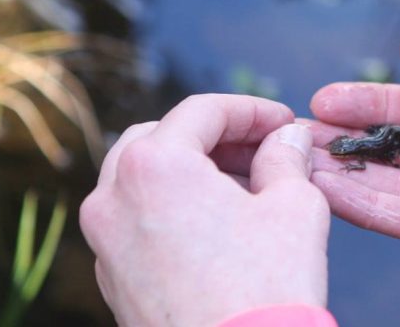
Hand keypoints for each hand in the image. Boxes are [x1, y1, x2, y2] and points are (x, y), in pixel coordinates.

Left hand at [81, 95, 328, 325]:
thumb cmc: (265, 289)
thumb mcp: (295, 208)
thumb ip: (287, 159)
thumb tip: (287, 139)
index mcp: (154, 166)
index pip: (203, 111)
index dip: (252, 111)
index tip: (284, 123)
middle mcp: (113, 197)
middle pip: (160, 138)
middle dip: (214, 138)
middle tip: (262, 150)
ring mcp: (105, 242)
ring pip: (140, 182)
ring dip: (189, 173)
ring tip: (244, 190)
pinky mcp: (111, 280)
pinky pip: (136, 225)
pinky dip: (171, 212)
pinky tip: (218, 230)